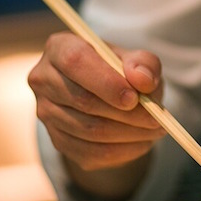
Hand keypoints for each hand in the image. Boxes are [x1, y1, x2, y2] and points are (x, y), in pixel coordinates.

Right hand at [28, 31, 166, 198]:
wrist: (110, 95)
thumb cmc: (122, 71)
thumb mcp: (137, 60)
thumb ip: (144, 63)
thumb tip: (143, 80)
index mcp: (60, 47)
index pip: (75, 62)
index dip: (106, 82)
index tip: (134, 98)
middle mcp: (44, 79)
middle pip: (82, 100)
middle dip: (125, 113)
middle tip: (156, 119)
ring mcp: (46, 113)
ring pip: (88, 130)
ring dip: (128, 134)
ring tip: (156, 129)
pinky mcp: (57, 140)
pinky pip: (90, 152)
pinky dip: (122, 151)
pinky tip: (142, 142)